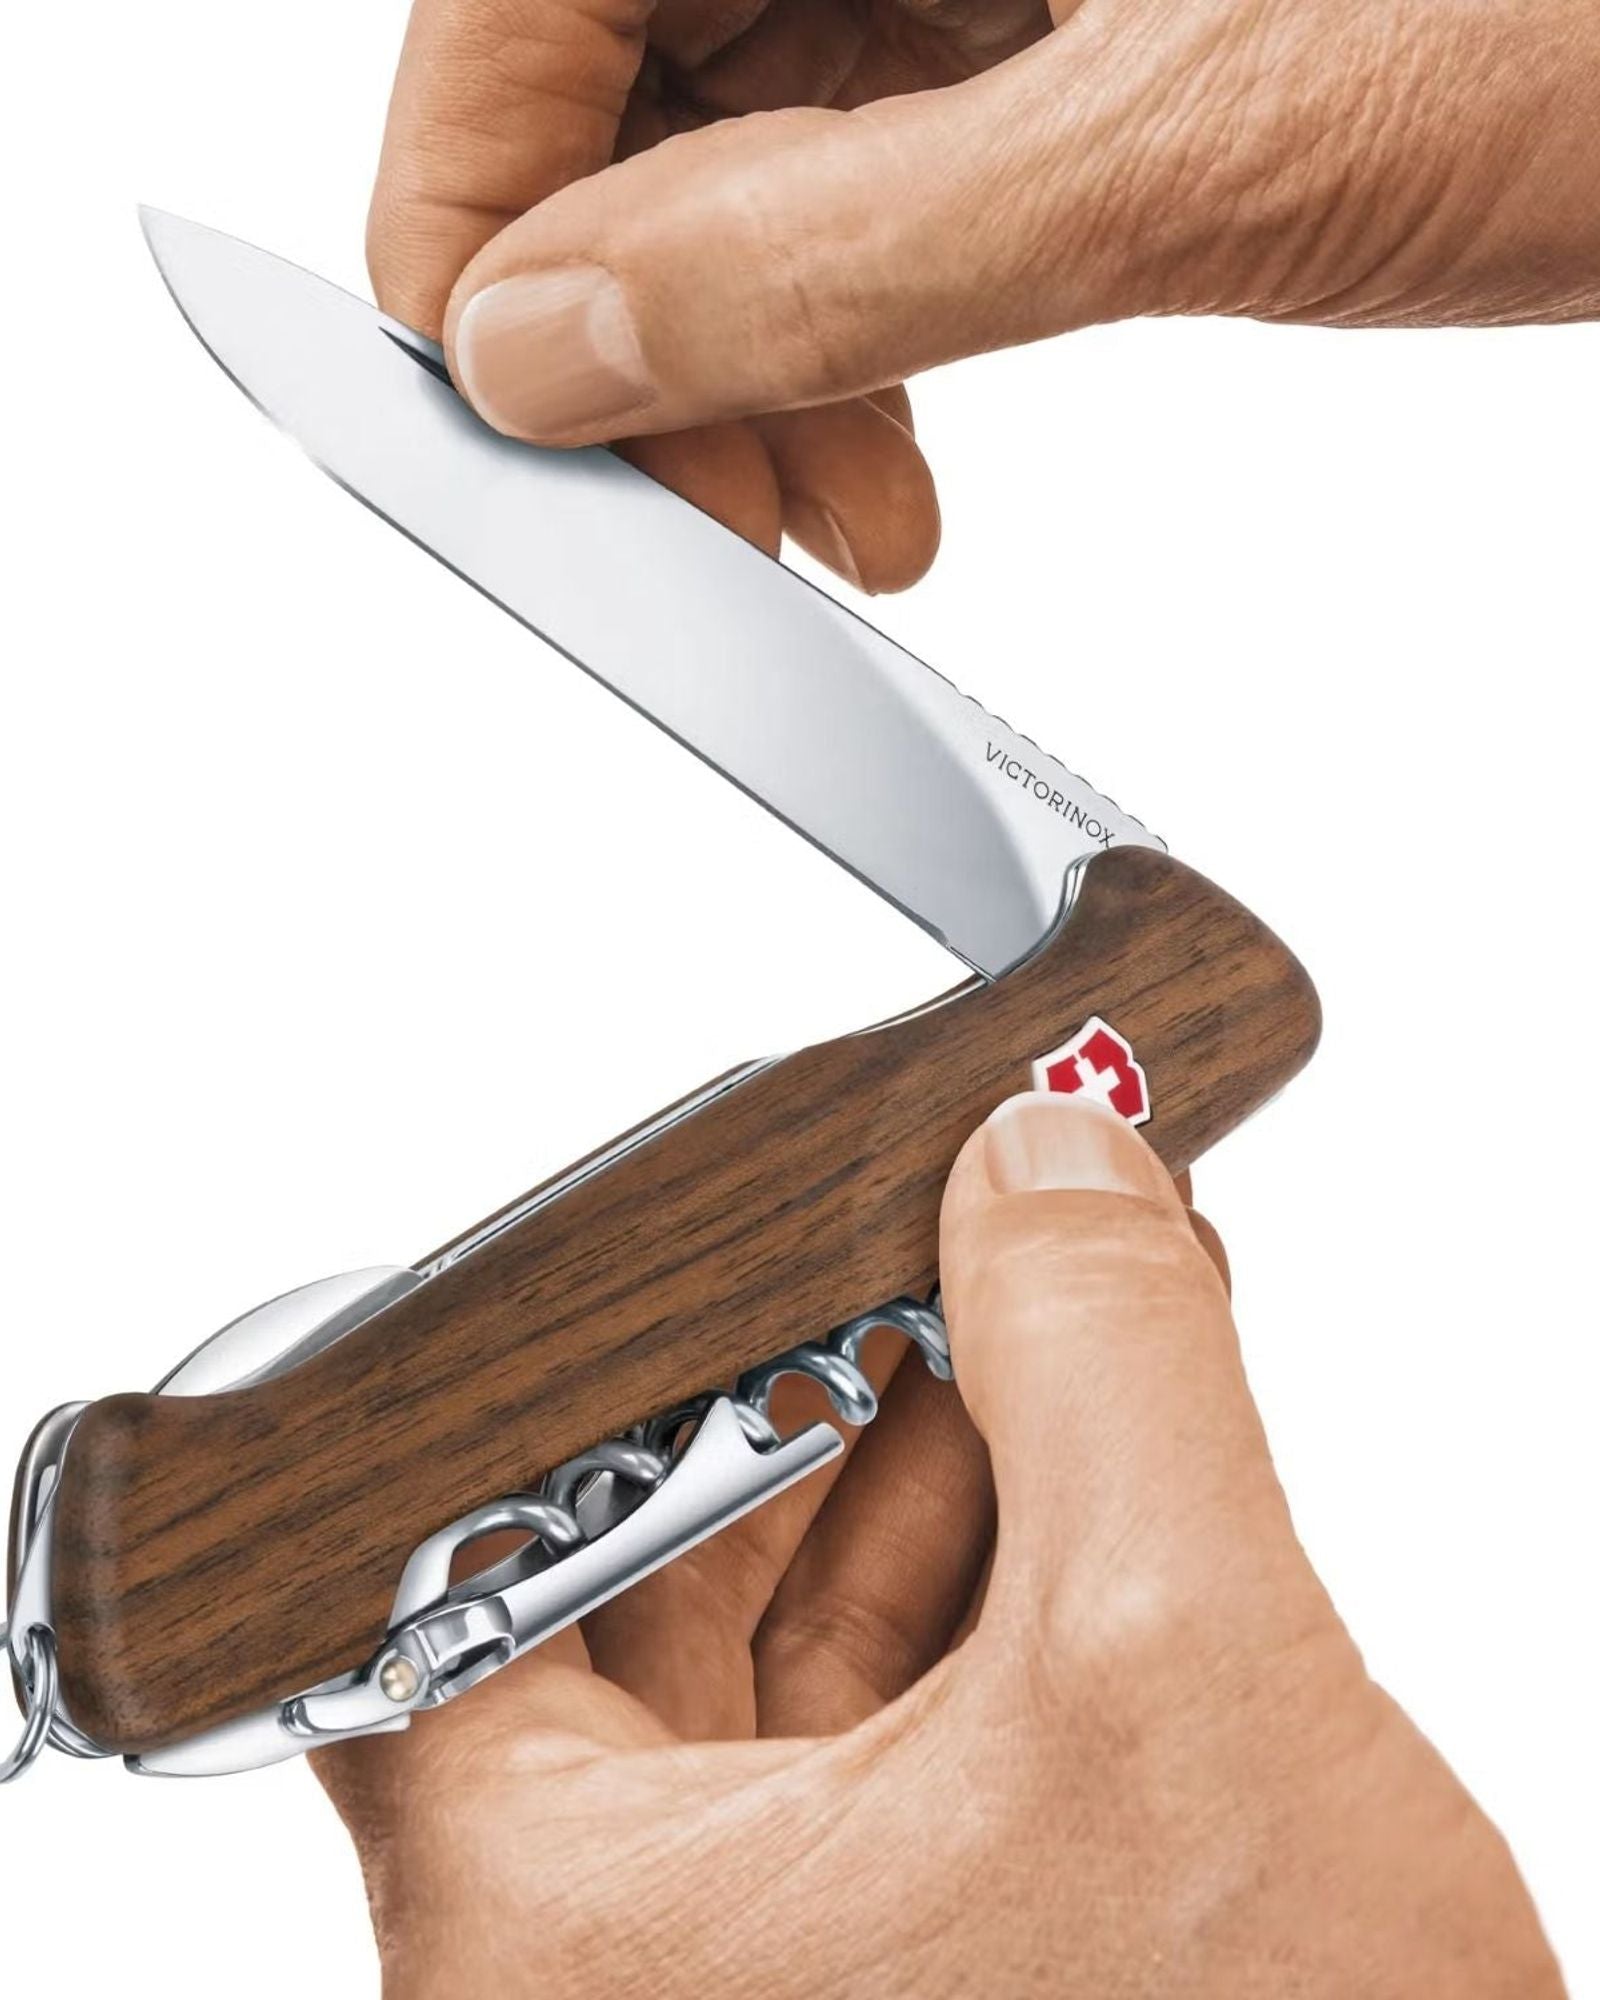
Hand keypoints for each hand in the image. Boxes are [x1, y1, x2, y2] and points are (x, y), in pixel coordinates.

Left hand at [314, 1094, 1560, 1997]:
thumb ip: (1105, 1367)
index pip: (456, 1570)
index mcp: (564, 1942)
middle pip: (637, 1590)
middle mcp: (615, 1979)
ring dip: (913, 1470)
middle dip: (802, 1395)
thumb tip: (1053, 1165)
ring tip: (1011, 1307)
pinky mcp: (885, 1980)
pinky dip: (971, 1587)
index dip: (585, 1377)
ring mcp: (752, 1983)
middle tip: (900, 1239)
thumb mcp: (1185, 1678)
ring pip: (776, 1654)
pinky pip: (878, 1732)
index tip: (703, 1255)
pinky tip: (1065, 1456)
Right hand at [367, 0, 1598, 593]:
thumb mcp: (1178, 157)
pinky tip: (898, 455)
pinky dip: (860, 335)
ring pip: (745, 145)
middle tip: (712, 517)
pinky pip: (873, 174)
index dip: (478, 210)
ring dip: (757, 366)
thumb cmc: (1582, 4)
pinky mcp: (1064, 18)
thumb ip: (827, 250)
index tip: (508, 417)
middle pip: (625, 77)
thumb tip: (546, 340)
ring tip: (844, 526)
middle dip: (643, 331)